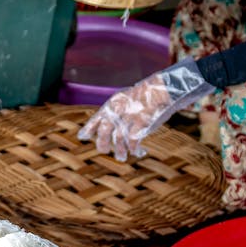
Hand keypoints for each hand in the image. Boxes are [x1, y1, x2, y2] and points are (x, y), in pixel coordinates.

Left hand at [78, 57, 214, 160]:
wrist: (163, 89)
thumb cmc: (144, 96)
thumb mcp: (125, 99)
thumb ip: (115, 111)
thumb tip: (105, 125)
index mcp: (113, 104)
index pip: (97, 118)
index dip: (89, 128)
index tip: (82, 137)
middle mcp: (118, 110)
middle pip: (105, 131)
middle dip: (102, 143)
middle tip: (103, 151)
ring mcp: (130, 117)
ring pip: (119, 138)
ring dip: (119, 150)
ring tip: (121, 157)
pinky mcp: (142, 123)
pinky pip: (134, 141)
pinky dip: (134, 149)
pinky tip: (137, 152)